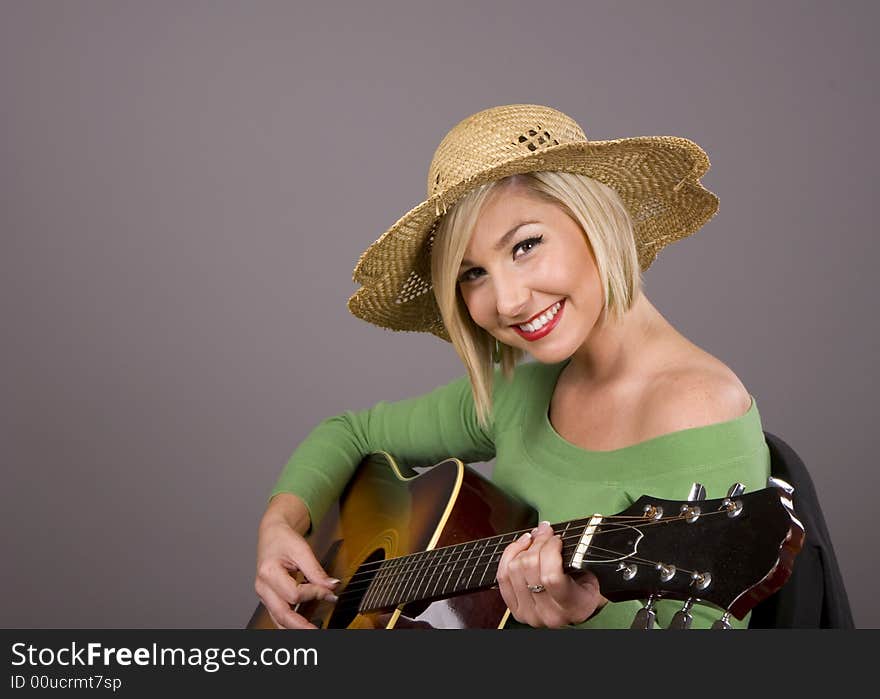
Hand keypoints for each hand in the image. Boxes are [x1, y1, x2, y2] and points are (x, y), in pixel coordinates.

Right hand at [254, 493, 338, 628]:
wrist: (271, 534)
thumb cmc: (283, 539)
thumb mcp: (301, 550)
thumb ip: (316, 570)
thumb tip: (332, 586)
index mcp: (268, 572)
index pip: (294, 593)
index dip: (314, 593)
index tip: (330, 590)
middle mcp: (263, 587)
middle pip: (282, 613)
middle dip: (301, 625)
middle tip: (318, 631)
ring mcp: (264, 595)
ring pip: (277, 619)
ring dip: (295, 628)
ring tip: (312, 632)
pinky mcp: (269, 598)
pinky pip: (278, 616)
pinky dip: (289, 624)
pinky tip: (302, 627)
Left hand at [496, 521, 606, 626]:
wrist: (580, 607)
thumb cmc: (589, 587)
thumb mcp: (594, 572)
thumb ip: (578, 555)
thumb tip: (550, 531)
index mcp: (573, 607)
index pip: (551, 577)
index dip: (550, 550)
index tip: (557, 538)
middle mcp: (549, 614)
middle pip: (529, 568)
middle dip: (538, 543)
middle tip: (546, 532)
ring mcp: (529, 614)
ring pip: (514, 569)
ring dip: (523, 547)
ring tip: (535, 538)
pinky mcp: (516, 609)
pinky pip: (502, 576)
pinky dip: (510, 555)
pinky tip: (521, 546)